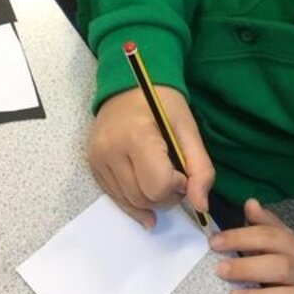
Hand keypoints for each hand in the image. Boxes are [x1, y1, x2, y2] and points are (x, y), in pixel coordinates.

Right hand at [86, 85, 215, 229]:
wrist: (129, 87)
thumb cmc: (162, 105)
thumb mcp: (189, 131)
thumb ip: (200, 169)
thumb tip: (201, 206)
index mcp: (137, 137)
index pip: (158, 185)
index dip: (177, 185)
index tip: (182, 171)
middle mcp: (111, 150)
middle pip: (143, 198)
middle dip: (165, 196)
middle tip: (174, 177)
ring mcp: (97, 159)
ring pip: (129, 202)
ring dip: (150, 201)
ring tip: (160, 180)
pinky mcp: (92, 164)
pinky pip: (114, 197)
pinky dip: (133, 201)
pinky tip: (146, 201)